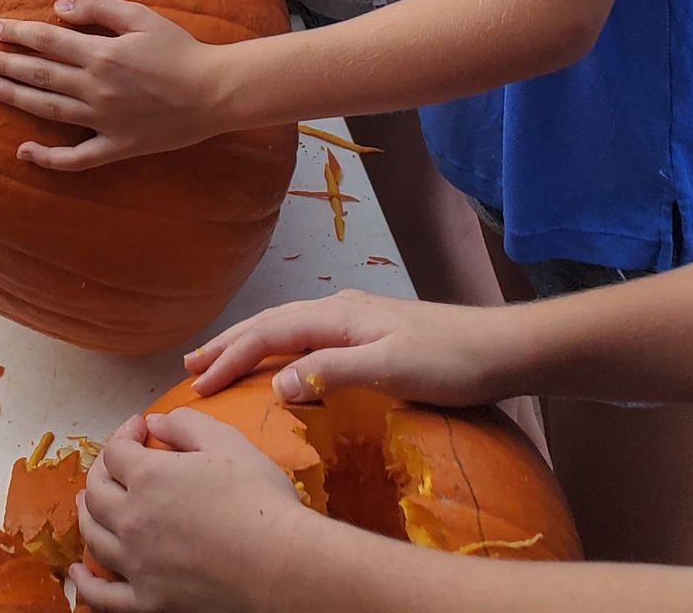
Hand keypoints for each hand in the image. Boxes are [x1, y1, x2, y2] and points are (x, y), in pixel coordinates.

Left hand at [0, 0, 227, 166]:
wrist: (214, 92)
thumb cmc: (179, 49)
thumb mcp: (141, 16)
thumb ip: (98, 9)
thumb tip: (58, 9)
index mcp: (101, 54)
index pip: (48, 42)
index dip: (18, 34)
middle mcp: (96, 89)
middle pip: (40, 75)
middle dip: (5, 66)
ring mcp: (103, 121)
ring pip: (48, 110)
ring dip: (16, 99)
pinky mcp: (116, 147)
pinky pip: (76, 158)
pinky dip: (48, 158)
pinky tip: (24, 152)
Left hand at [74, 413, 306, 612]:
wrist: (282, 567)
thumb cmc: (258, 500)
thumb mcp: (226, 442)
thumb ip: (185, 424)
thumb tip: (155, 422)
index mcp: (147, 477)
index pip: (117, 450)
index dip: (125, 432)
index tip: (141, 427)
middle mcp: (133, 519)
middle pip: (96, 491)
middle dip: (102, 470)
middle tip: (115, 464)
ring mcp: (138, 564)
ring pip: (93, 537)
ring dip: (87, 515)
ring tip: (88, 504)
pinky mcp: (150, 602)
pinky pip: (105, 596)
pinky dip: (86, 585)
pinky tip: (77, 577)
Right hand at [185, 290, 510, 410]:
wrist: (501, 349)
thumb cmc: (450, 362)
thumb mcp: (390, 370)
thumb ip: (332, 372)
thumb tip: (274, 383)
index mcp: (338, 316)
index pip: (269, 333)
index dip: (231, 357)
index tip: (197, 383)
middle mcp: (340, 310)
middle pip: (271, 324)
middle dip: (229, 344)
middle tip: (191, 367)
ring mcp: (355, 320)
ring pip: (288, 328)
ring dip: (252, 344)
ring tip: (222, 360)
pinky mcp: (370, 334)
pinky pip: (307, 337)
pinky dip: (280, 348)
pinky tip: (283, 362)